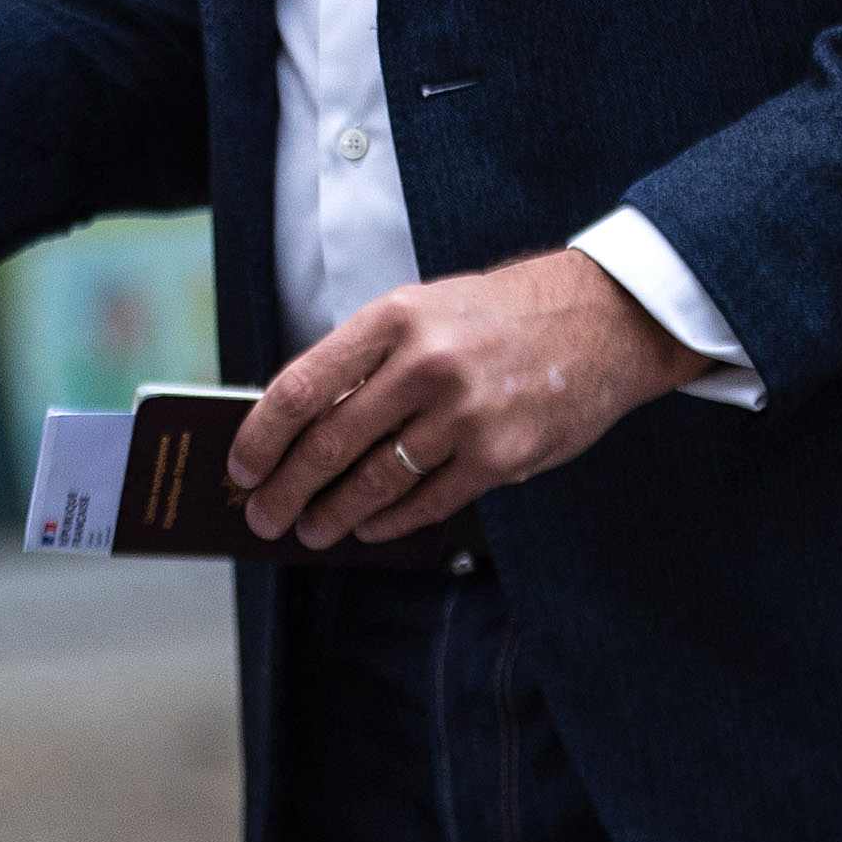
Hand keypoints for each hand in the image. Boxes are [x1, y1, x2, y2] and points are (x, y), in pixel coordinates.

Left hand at [226, 249, 709, 550]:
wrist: (601, 320)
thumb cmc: (498, 316)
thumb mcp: (424, 310)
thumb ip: (366, 362)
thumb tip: (300, 427)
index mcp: (394, 319)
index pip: (302, 388)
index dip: (261, 438)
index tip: (240, 469)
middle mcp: (425, 364)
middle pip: (330, 444)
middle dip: (286, 490)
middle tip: (263, 517)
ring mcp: (464, 414)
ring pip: (374, 482)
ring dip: (332, 515)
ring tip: (311, 530)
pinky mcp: (500, 456)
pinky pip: (427, 503)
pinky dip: (388, 522)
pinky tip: (368, 528)